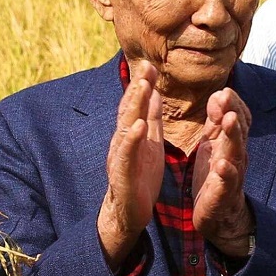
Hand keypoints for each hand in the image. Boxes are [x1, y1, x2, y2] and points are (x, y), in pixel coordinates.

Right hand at [98, 60, 165, 269]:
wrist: (129, 211)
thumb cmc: (140, 175)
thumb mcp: (150, 141)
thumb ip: (152, 117)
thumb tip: (155, 91)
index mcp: (132, 133)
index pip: (137, 104)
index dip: (142, 84)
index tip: (151, 64)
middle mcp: (123, 140)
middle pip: (129, 110)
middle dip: (137, 88)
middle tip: (146, 67)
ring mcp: (120, 155)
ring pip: (126, 127)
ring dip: (133, 106)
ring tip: (143, 87)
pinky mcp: (123, 173)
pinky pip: (127, 153)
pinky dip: (133, 139)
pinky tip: (140, 126)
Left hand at [193, 87, 253, 258]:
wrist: (219, 216)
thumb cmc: (215, 176)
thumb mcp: (214, 144)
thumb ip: (216, 121)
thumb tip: (219, 94)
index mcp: (232, 143)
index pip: (239, 117)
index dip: (233, 104)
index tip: (222, 91)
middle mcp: (237, 156)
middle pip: (240, 131)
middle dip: (234, 112)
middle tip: (226, 96)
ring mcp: (232, 175)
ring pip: (236, 152)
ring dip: (233, 136)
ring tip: (229, 120)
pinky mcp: (223, 194)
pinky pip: (227, 183)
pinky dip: (226, 174)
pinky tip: (222, 166)